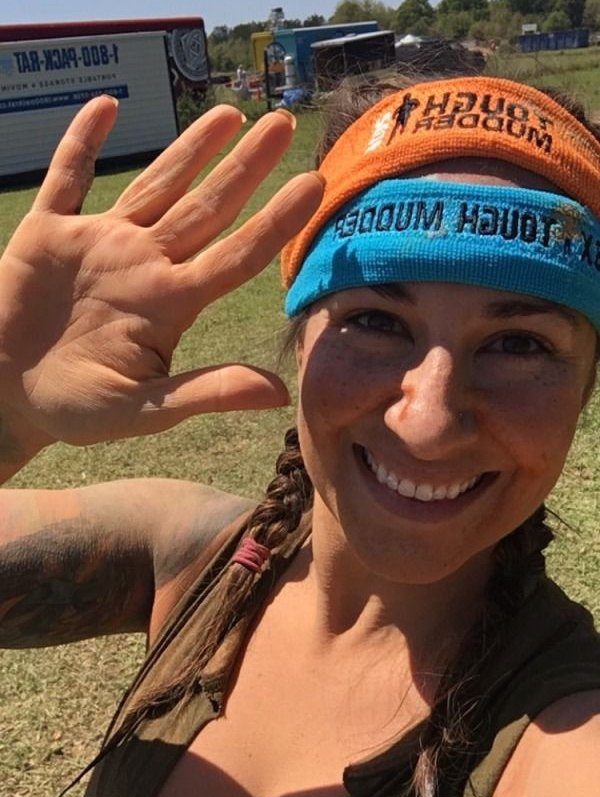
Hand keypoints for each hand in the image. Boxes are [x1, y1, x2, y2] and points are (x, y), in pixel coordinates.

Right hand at [0, 96, 322, 449]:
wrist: (7, 398)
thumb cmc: (76, 411)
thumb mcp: (144, 410)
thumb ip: (207, 393)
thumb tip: (280, 395)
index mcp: (168, 304)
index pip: (234, 256)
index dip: (274, 222)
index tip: (314, 185)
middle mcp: (143, 265)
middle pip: (205, 207)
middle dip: (244, 166)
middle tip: (284, 123)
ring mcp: (98, 245)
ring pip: (154, 185)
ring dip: (189, 148)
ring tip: (230, 114)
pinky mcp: (48, 233)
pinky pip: (68, 177)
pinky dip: (82, 141)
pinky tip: (107, 105)